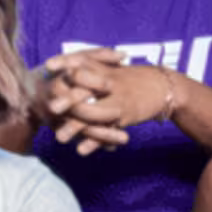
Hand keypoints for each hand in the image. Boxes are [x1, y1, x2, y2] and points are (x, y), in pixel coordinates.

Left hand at [41, 49, 174, 154]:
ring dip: (75, 127)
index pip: (82, 61)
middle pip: (85, 90)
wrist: (163, 86)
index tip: (48, 65)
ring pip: (93, 114)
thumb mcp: (112, 68)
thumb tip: (64, 66)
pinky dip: (95, 142)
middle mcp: (110, 83)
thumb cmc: (133, 78)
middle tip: (50, 108)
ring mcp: (118, 101)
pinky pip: (107, 130)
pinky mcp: (125, 116)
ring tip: (59, 138)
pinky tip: (81, 150)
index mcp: (103, 68)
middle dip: (67, 99)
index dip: (65, 62)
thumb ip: (91, 66)